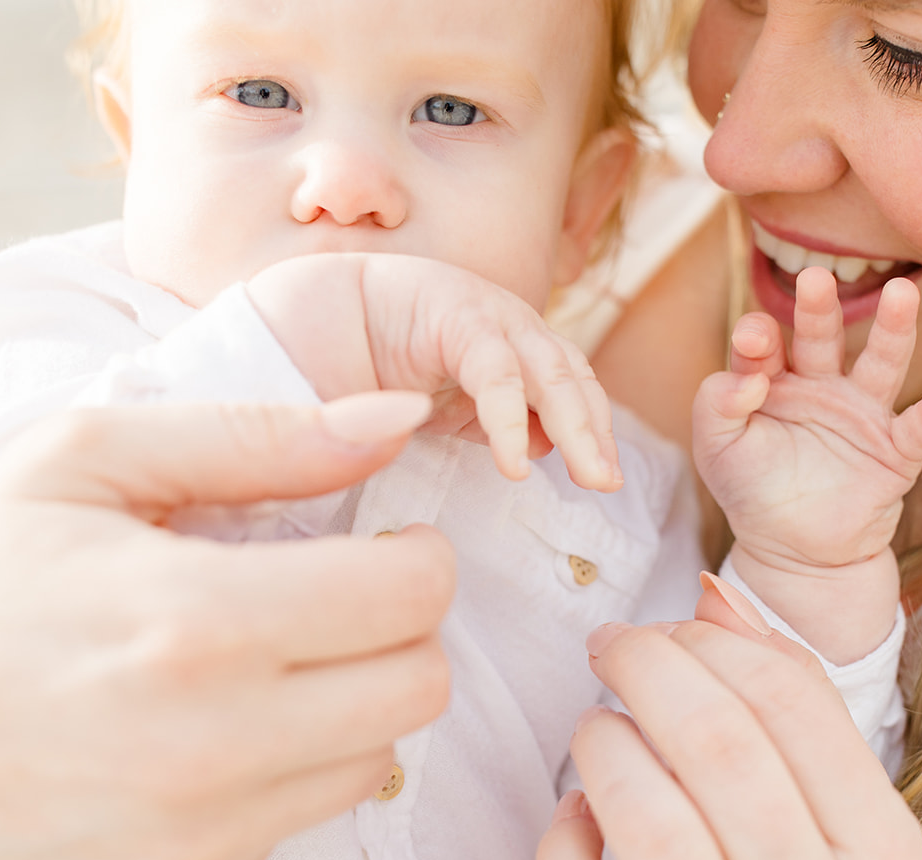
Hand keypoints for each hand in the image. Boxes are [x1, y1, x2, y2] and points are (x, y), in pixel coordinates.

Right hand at [0, 393, 454, 859]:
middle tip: (336, 600)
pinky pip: (297, 822)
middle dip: (400, 630)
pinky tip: (206, 730)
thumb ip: (261, 436)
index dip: (418, 555)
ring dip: (347, 702)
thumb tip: (395, 420)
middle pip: (420, 687)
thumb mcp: (94, 458)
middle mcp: (207, 747)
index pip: (413, 596)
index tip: (384, 542)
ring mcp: (194, 837)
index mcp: (195, 622)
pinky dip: (283, 769)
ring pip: (375, 760)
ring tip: (261, 662)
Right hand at [249, 253, 620, 490]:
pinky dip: (510, 418)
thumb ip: (488, 422)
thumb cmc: (376, 361)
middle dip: (595, 432)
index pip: (570, 386)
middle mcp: (509, 323)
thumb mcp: (444, 405)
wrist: (314, 311)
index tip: (603, 480)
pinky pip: (495, 371)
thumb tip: (543, 447)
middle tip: (607, 485)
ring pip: (550, 371)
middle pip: (571, 378)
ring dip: (576, 426)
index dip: (592, 429)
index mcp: (512, 343)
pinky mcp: (456, 312)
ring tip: (588, 477)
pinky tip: (517, 464)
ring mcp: (487, 312)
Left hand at [536, 583, 921, 859]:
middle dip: (646, 667)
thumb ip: (798, 721)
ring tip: (595, 730)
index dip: (713, 641)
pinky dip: (561, 845)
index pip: (793, 703)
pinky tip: (574, 816)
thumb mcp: (857, 842)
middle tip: (611, 647)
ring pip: (648, 824)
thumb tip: (717, 593)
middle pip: (717, 744)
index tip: (670, 628)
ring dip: (603, 747)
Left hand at [693, 272, 921, 657]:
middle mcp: (822, 386)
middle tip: (816, 277)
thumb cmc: (751, 490)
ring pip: (881, 365)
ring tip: (903, 293)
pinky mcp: (894, 454)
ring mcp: (862, 416)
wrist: (793, 552)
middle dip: (819, 310)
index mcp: (775, 380)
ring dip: (893, 331)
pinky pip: (916, 431)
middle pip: (822, 338)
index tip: (752, 341)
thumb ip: (715, 405)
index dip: (757, 339)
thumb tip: (747, 375)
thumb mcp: (716, 449)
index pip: (765, 345)